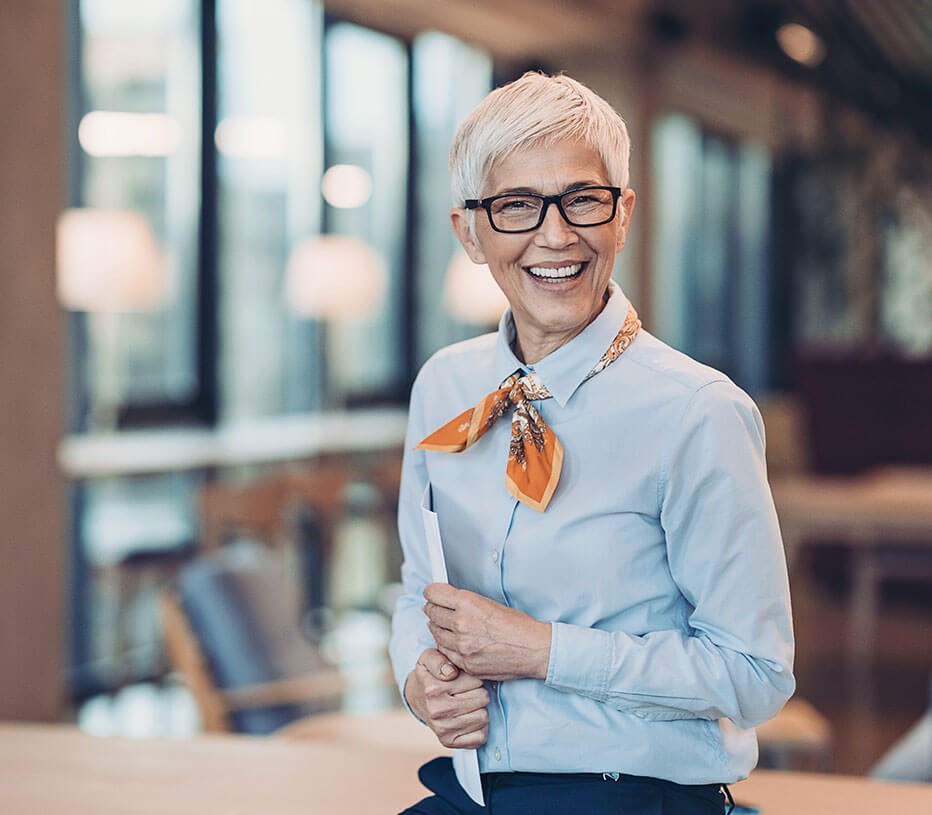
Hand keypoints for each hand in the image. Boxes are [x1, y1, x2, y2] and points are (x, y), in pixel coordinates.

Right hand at [404, 648, 489, 748]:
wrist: (416, 698)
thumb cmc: (429, 676)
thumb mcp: (429, 658)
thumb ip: (439, 659)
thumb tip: (451, 673)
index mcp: (434, 689)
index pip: (476, 680)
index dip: (474, 677)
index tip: (465, 678)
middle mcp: (437, 711)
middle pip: (482, 698)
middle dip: (479, 692)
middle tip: (468, 691)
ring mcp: (443, 729)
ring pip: (483, 717)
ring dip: (480, 709)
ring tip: (468, 703)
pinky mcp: (449, 742)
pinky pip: (480, 737)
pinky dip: (479, 727)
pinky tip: (468, 718)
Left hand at [423, 583, 550, 680]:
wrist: (534, 650)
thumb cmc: (517, 625)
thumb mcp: (489, 603)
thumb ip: (465, 602)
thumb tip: (446, 600)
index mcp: (468, 603)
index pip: (433, 593)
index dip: (431, 592)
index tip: (431, 594)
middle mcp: (461, 623)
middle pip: (431, 612)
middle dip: (433, 609)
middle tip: (436, 609)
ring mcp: (461, 646)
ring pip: (435, 633)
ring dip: (438, 628)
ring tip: (447, 626)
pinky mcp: (465, 663)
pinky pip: (444, 651)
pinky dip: (446, 645)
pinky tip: (455, 642)